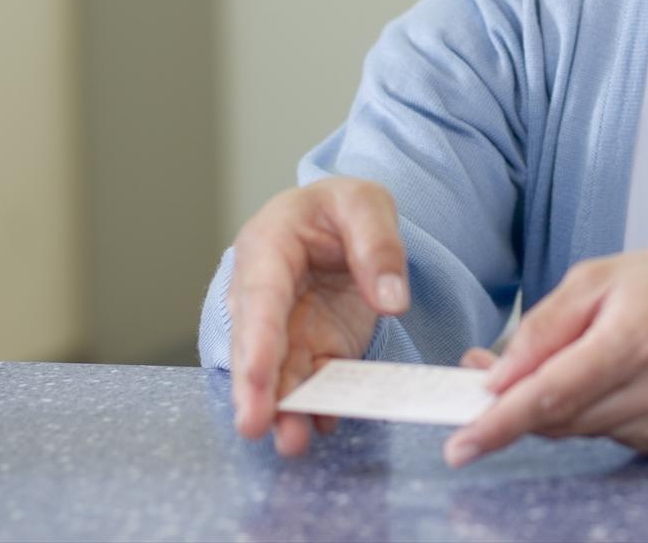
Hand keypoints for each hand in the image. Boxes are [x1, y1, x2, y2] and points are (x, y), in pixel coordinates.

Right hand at [228, 176, 408, 455]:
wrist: (340, 222)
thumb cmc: (339, 207)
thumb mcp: (365, 204)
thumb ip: (378, 245)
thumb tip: (392, 301)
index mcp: (268, 247)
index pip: (260, 297)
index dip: (258, 339)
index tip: (258, 377)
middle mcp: (264, 293)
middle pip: (256, 344)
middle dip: (256, 388)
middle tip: (256, 427)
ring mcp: (286, 326)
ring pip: (280, 373)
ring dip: (284, 408)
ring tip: (293, 443)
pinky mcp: (311, 348)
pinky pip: (313, 379)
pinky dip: (318, 403)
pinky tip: (326, 424)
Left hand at [442, 245, 647, 465]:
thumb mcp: (600, 276)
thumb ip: (544, 327)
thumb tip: (495, 377)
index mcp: (637, 336)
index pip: (554, 393)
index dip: (501, 422)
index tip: (461, 444)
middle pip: (559, 418)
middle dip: (512, 406)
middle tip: (483, 379)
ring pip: (575, 429)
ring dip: (545, 406)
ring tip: (548, 363)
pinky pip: (600, 431)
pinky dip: (581, 410)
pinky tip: (596, 377)